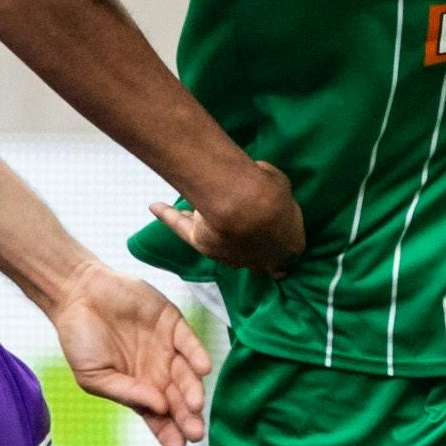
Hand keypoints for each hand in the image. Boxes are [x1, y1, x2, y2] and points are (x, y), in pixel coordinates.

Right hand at [48, 270, 216, 445]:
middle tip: (194, 432)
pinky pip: (189, 341)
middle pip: (178, 400)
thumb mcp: (94, 376)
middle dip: (187, 418)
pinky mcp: (172, 323)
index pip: (160, 418)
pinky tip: (202, 369)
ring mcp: (167, 348)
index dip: (170, 434)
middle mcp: (158, 372)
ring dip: (192, 389)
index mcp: (139, 389)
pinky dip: (197, 354)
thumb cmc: (80, 339)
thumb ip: (125, 392)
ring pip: (187, 374)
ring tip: (194, 404)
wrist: (77, 295)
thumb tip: (157, 407)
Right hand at [148, 161, 306, 277]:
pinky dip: (170, 217)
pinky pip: (185, 230)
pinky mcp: (202, 245)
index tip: (273, 233)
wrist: (245, 205)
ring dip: (210, 227)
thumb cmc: (272, 195)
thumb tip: (264, 186)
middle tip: (240, 227)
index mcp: (288, 247)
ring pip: (219, 241)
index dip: (279, 244)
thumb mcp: (282, 188)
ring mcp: (229, 255)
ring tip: (196, 213)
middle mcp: (258, 259)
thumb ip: (276, 195)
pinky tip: (157, 206)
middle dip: (246, 240)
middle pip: (251, 252)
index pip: (285, 254)